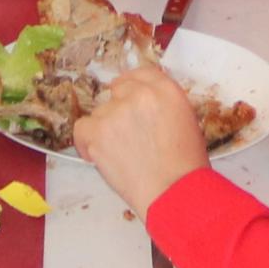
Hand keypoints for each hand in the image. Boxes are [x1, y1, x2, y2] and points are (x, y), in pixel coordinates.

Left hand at [73, 47, 210, 218]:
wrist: (174, 194)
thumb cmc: (185, 168)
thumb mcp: (186, 123)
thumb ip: (165, 105)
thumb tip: (144, 105)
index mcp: (167, 90)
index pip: (142, 74)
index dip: (133, 87)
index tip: (127, 98)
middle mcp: (140, 94)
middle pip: (118, 90)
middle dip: (120, 109)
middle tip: (127, 134)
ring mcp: (117, 111)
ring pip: (101, 112)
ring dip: (106, 129)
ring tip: (122, 154)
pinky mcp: (98, 131)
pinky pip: (82, 127)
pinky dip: (87, 141)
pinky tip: (97, 154)